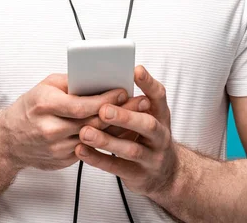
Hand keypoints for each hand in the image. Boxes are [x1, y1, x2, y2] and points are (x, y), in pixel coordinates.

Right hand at [0, 73, 147, 172]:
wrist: (9, 141)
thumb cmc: (30, 107)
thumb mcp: (45, 86)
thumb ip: (70, 82)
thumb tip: (97, 77)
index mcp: (46, 104)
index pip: (81, 104)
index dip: (105, 99)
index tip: (123, 91)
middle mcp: (51, 128)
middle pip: (93, 122)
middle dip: (119, 111)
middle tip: (141, 103)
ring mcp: (57, 147)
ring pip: (95, 137)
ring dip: (118, 127)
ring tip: (138, 116)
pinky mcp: (63, 160)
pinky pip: (91, 147)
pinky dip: (107, 139)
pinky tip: (122, 130)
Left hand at [75, 65, 179, 198]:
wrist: (165, 174)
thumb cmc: (148, 136)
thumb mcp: (148, 116)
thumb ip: (131, 102)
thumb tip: (103, 81)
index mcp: (161, 114)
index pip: (158, 95)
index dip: (148, 83)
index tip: (135, 70)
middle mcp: (161, 135)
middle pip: (147, 124)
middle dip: (125, 117)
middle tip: (103, 110)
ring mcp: (152, 157)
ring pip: (130, 149)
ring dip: (106, 140)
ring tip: (85, 132)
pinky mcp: (139, 175)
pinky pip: (117, 168)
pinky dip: (97, 159)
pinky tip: (81, 150)